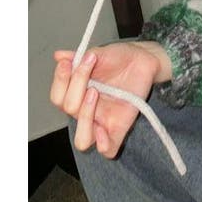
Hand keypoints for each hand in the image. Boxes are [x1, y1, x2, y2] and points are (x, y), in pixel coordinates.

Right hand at [50, 41, 170, 158]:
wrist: (144, 58)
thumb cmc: (120, 57)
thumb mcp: (100, 53)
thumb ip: (79, 57)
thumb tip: (59, 56)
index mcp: (77, 94)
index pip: (58, 97)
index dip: (60, 81)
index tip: (70, 63)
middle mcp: (86, 110)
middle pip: (68, 109)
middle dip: (76, 85)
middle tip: (90, 67)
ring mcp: (103, 120)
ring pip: (82, 140)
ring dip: (84, 116)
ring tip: (94, 93)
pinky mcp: (120, 127)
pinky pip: (109, 149)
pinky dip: (104, 144)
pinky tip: (104, 129)